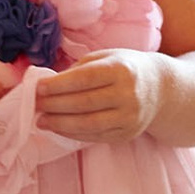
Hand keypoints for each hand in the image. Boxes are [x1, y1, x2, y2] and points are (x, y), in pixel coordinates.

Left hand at [35, 49, 162, 143]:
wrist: (160, 88)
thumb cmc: (125, 68)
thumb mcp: (106, 57)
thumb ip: (79, 69)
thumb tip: (49, 86)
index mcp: (120, 69)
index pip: (83, 79)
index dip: (57, 85)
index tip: (37, 88)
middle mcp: (127, 94)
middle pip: (83, 104)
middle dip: (54, 106)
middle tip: (34, 105)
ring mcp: (129, 117)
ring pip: (87, 125)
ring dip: (59, 124)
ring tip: (41, 120)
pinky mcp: (127, 134)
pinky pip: (95, 136)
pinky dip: (72, 133)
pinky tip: (58, 127)